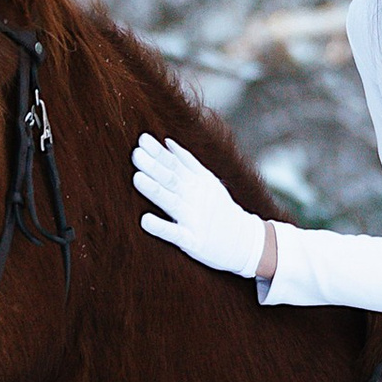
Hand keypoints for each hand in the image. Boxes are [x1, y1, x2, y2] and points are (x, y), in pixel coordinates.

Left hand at [134, 132, 268, 280]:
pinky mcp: (194, 241)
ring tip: (137, 178)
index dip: (158, 153)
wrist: (244, 241)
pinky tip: (145, 220)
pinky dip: (160, 227)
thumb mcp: (208, 181)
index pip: (175, 164)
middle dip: (154, 166)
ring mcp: (194, 219)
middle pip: (172, 179)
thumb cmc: (220, 210)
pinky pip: (175, 234)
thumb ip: (187, 162)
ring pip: (172, 202)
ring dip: (154, 190)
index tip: (142, 140)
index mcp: (197, 183)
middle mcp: (195, 198)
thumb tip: (167, 142)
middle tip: (136, 154)